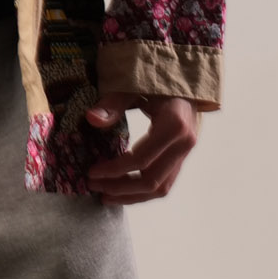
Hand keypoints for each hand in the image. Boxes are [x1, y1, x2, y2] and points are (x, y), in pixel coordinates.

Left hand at [84, 95, 198, 204]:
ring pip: (161, 188)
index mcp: (174, 125)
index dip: (115, 170)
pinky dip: (143, 191)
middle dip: (120, 188)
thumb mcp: (133, 87)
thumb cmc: (157, 82)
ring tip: (105, 196)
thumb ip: (113, 103)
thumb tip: (91, 119)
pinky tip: (122, 191)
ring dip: (131, 196)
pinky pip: (165, 182)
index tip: (92, 172)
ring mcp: (186, 152)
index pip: (141, 159)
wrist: (183, 84)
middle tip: (93, 186)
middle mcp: (184, 143)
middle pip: (151, 180)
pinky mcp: (182, 157)